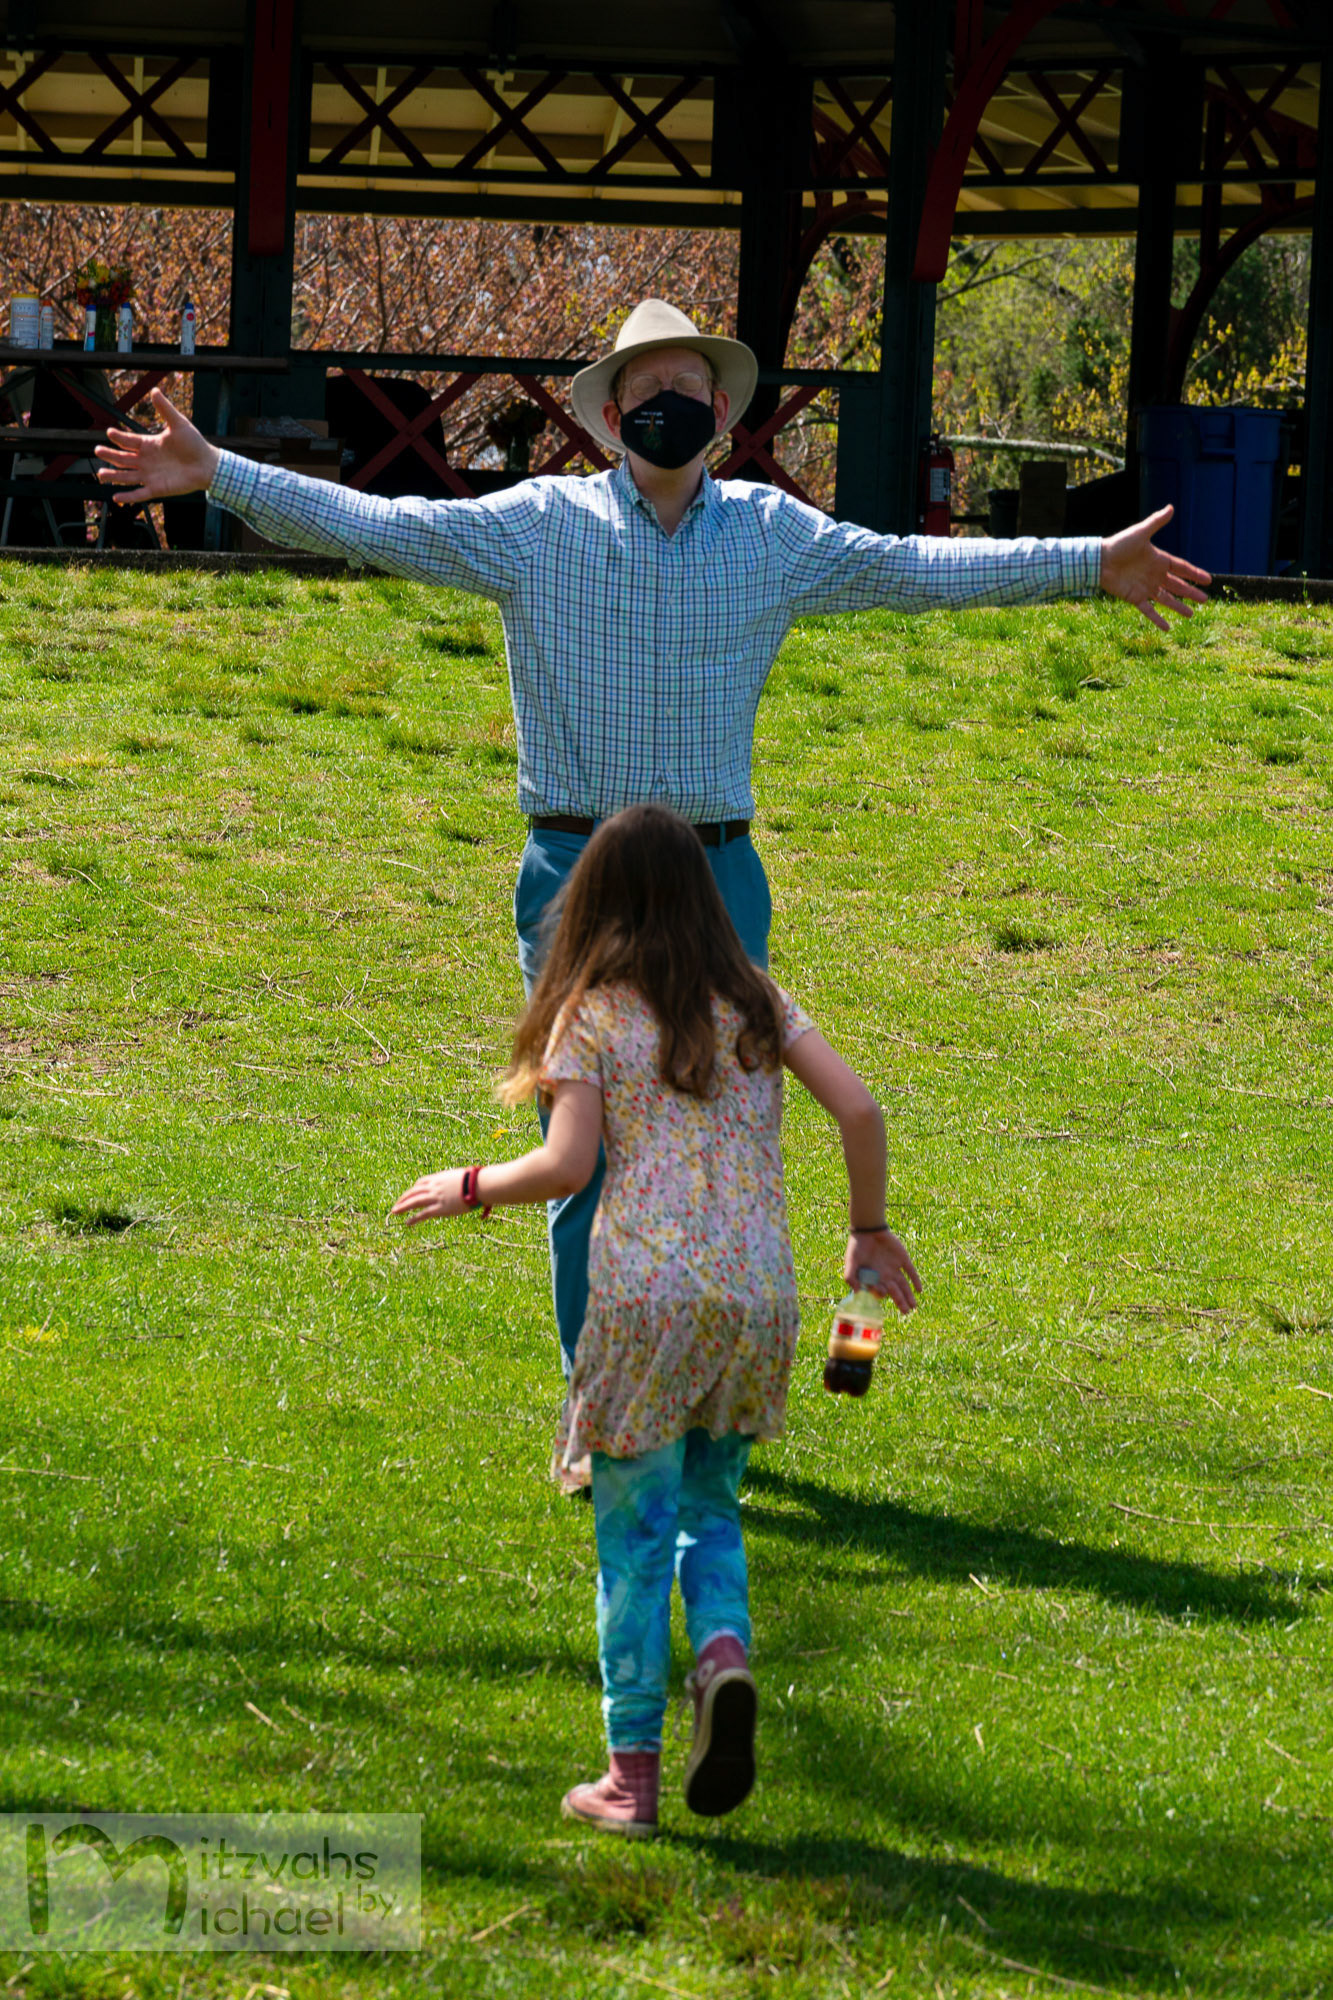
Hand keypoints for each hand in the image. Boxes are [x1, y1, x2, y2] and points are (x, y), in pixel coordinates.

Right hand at [94, 386, 219, 502]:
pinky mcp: (157, 489)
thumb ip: (165, 409)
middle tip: (97, 450)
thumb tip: (154, 390)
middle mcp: (146, 460)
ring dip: (113, 475)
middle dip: (109, 455)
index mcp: (149, 444)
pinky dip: (128, 497)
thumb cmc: (195, 444)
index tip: (109, 432)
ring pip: (127, 476)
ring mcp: (150, 475)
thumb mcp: (179, 424)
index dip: (118, 437)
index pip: (128, 441)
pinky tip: (116, 497)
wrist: (208, 465)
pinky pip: (139, 494)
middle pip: (122, 458)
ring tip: (100, 473)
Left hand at [389, 1169, 470, 1225]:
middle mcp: (434, 1187)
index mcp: (439, 1178)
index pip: (422, 1182)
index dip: (414, 1188)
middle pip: (414, 1191)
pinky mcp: (440, 1208)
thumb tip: (465, 1185)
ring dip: (403, 1207)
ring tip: (394, 1212)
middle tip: (397, 1204)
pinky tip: (407, 1222)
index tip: (410, 1192)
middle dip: (404, 1198)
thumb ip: (458, 1182)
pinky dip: (414, 1218)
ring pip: (414, 1202)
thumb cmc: (475, 1180)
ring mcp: (436, 1197)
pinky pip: (423, 1214)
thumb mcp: (462, 1177)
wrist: (477, 1184)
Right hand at [845, 1228, 921, 1316]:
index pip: (880, 1292)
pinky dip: (915, 1281)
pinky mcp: (903, 1259)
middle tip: (906, 1312)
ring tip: (913, 1307)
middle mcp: (885, 1275)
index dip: (881, 1294)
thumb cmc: (857, 1246)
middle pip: (894, 1292)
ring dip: (908, 1296)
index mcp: (873, 1278)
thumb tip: (856, 1292)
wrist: (868, 1228)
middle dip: (900, 1303)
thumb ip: (850, 1277)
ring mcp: (894, 1268)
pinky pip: (911, 1272)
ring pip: (904, 1285)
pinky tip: (919, 1290)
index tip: (881, 1293)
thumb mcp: (850, 1262)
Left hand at [1100, 505, 1211, 630]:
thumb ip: (1156, 522)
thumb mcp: (1140, 533)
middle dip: (1191, 592)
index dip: (1194, 573)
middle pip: (1177, 586)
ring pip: (1166, 600)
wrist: (1099, 561)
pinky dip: (1157, 619)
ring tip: (1191, 614)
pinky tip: (1167, 628)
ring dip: (1179, 607)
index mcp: (1158, 560)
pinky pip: (1149, 610)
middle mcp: (1154, 575)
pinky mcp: (1134, 598)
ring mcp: (1145, 587)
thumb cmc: (1118, 545)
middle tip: (1205, 599)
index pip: (1181, 568)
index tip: (1208, 579)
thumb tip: (1171, 507)